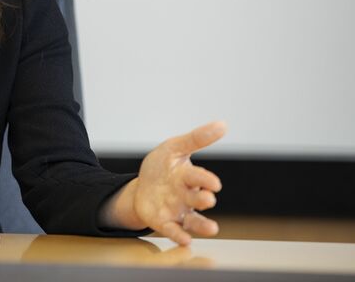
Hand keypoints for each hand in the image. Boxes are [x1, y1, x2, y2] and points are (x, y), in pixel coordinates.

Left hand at [132, 120, 226, 245]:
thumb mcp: (174, 148)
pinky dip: (179, 235)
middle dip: (203, 199)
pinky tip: (186, 240)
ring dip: (203, 225)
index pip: (198, 177)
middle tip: (208, 199)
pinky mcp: (165, 223)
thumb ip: (196, 139)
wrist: (142, 187)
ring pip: (193, 220)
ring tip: (213, 229)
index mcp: (188, 176)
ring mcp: (177, 211)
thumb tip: (222, 125)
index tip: (213, 183)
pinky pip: (173, 231)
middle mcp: (186, 195)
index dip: (205, 179)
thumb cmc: (163, 168)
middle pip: (197, 198)